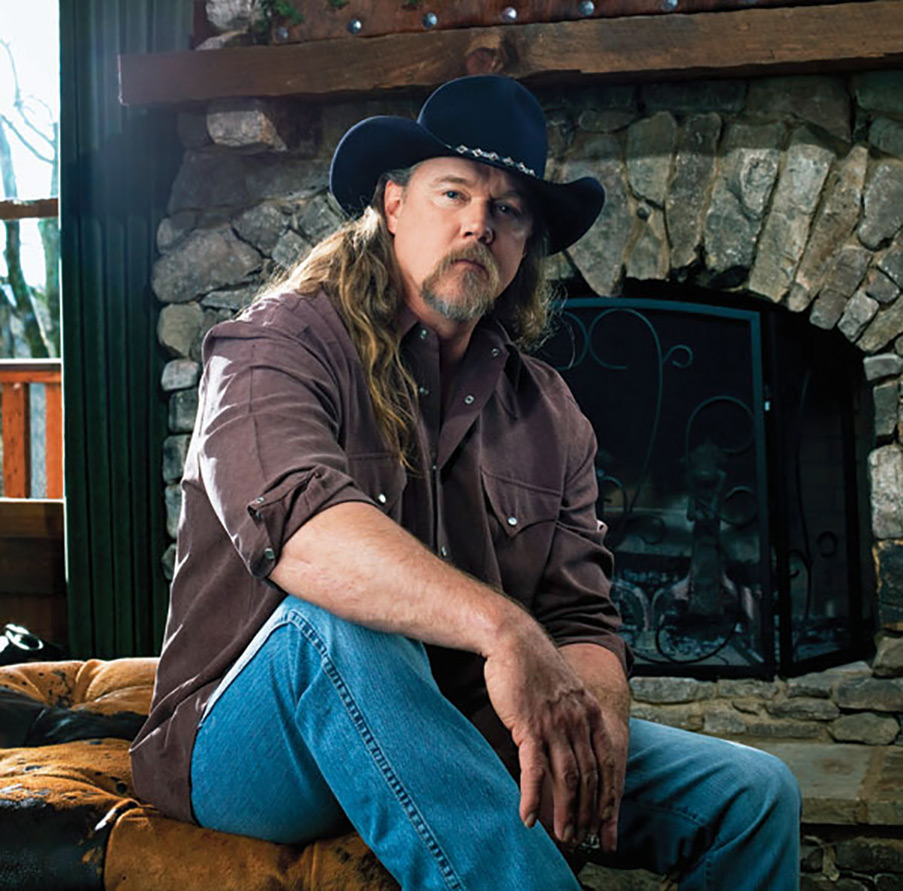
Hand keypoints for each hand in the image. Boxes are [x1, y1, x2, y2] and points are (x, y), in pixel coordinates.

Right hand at [483, 622, 626, 850]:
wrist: (513, 639)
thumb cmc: (533, 666)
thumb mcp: (564, 691)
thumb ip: (572, 717)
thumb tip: (570, 743)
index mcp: (590, 713)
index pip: (607, 763)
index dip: (608, 795)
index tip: (607, 821)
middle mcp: (578, 721)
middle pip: (589, 777)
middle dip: (589, 813)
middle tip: (583, 838)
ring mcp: (555, 724)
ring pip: (567, 779)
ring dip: (566, 813)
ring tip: (563, 836)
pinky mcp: (528, 726)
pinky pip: (533, 770)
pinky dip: (531, 797)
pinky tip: (526, 816)